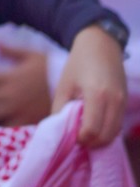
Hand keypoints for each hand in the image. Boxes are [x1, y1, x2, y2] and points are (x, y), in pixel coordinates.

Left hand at [53, 25, 127, 149]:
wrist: (100, 44)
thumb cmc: (78, 64)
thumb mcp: (64, 86)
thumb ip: (60, 111)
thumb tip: (60, 134)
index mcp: (97, 94)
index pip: (92, 130)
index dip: (80, 138)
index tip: (70, 135)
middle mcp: (114, 100)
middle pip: (105, 137)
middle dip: (90, 142)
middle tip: (77, 137)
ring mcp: (123, 101)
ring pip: (114, 134)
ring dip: (100, 139)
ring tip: (85, 131)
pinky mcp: (126, 102)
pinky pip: (118, 125)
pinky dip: (107, 131)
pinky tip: (95, 125)